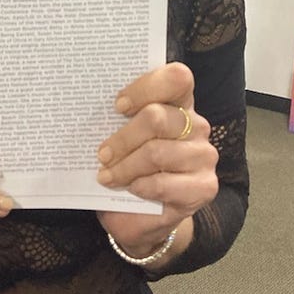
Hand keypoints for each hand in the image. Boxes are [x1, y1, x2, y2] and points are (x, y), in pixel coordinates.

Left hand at [96, 63, 218, 260]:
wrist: (142, 215)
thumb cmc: (129, 166)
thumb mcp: (122, 138)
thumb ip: (117, 121)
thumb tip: (89, 110)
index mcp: (178, 103)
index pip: (177, 78)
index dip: (147, 88)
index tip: (118, 106)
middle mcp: (196, 125)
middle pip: (158, 118)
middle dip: (123, 138)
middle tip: (102, 154)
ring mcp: (203, 155)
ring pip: (157, 152)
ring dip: (125, 167)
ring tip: (106, 176)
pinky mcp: (205, 186)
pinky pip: (163, 183)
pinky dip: (139, 187)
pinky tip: (130, 189)